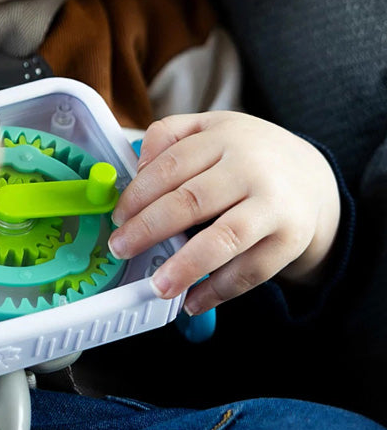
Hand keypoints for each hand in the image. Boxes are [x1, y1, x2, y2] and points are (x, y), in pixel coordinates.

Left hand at [108, 111, 340, 314]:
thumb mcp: (210, 127)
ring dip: (187, 266)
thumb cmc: (246, 153)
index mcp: (223, 137)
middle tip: (121, 248)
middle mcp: (250, 169)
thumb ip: (168, 135)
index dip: (139, 194)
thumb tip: (137, 168)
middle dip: (150, 228)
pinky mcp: (291, 240)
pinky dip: (220, 290)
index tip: (118, 217)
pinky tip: (192, 301)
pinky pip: (252, 271)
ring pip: (225, 238)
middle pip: (192, 200)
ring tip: (158, 287)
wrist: (311, 175)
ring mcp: (273, 206)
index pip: (171, 165)